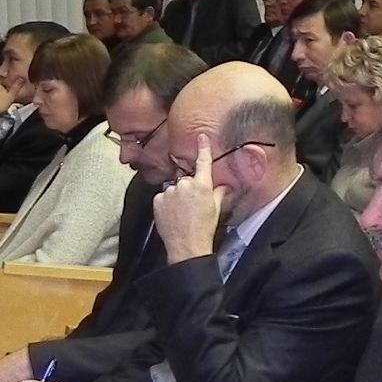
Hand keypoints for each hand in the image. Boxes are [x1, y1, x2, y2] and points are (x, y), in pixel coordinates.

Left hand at [152, 133, 226, 262]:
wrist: (187, 245)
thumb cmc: (204, 228)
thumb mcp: (216, 209)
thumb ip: (219, 192)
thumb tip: (224, 186)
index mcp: (202, 185)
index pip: (203, 162)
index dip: (203, 148)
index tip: (201, 137)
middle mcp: (184, 185)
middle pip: (186, 179)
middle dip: (189, 188)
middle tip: (193, 205)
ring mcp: (169, 192)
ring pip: (174, 189)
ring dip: (177, 196)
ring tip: (182, 213)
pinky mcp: (158, 199)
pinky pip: (163, 196)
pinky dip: (166, 203)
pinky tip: (172, 214)